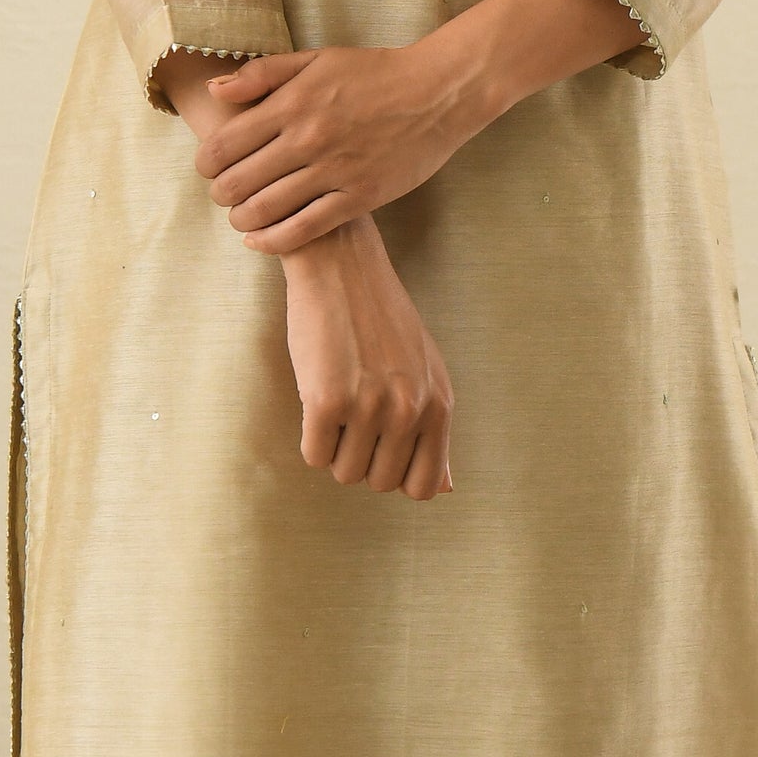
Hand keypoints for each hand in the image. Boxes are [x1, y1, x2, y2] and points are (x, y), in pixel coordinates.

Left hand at [186, 43, 475, 251]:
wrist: (437, 93)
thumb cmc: (375, 73)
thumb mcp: (317, 59)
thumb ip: (263, 73)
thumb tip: (215, 90)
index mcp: (292, 104)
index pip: (224, 145)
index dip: (206, 163)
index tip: (208, 167)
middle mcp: (307, 139)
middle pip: (238, 182)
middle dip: (220, 194)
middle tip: (223, 194)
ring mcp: (334, 171)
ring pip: (265, 210)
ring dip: (241, 219)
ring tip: (240, 217)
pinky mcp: (359, 197)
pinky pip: (304, 230)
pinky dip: (273, 241)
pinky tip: (259, 240)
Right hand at [279, 220, 454, 497]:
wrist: (340, 266)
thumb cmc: (379, 320)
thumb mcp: (424, 371)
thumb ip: (434, 431)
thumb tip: (446, 491)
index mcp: (440, 405)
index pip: (424, 487)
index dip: (397, 474)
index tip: (382, 446)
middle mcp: (410, 409)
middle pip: (379, 482)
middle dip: (361, 459)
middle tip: (353, 416)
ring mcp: (370, 406)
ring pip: (345, 472)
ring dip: (335, 447)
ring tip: (338, 400)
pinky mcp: (327, 400)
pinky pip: (314, 456)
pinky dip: (311, 437)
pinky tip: (316, 399)